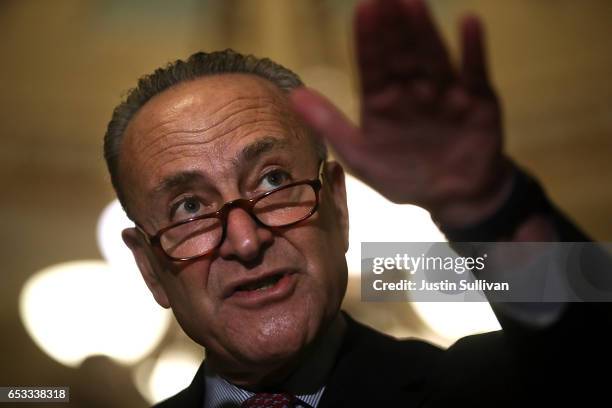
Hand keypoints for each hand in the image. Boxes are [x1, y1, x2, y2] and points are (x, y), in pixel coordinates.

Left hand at [290, 0, 513, 225]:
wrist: (453, 197)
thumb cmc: (402, 176)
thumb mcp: (361, 155)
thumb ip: (330, 124)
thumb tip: (294, 96)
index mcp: (381, 99)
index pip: (372, 64)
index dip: (367, 39)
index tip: (364, 10)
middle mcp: (411, 88)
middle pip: (401, 53)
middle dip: (393, 27)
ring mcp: (444, 90)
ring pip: (433, 56)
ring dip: (424, 31)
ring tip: (413, 4)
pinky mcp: (477, 98)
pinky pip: (474, 71)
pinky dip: (473, 49)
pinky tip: (469, 24)